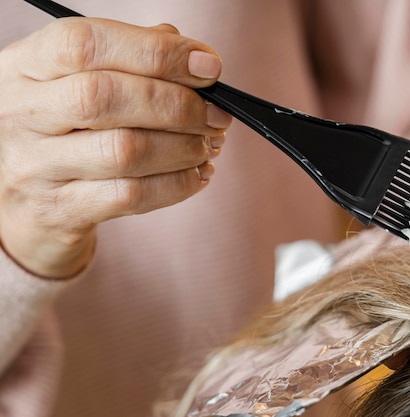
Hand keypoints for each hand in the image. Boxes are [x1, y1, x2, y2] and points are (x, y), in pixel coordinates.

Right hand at [0, 18, 231, 278]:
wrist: (19, 207)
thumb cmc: (61, 133)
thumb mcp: (72, 85)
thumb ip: (128, 61)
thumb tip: (196, 59)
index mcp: (24, 67)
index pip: (86, 43)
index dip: (156, 51)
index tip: (208, 66)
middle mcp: (22, 113)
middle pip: (107, 96)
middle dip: (179, 105)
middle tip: (217, 115)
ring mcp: (36, 166)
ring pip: (125, 151)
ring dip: (184, 147)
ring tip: (209, 145)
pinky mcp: (61, 211)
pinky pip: (131, 196)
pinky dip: (178, 184)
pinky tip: (198, 174)